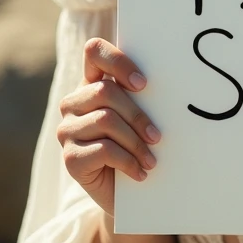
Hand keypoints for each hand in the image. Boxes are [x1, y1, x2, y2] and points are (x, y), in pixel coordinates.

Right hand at [56, 37, 161, 216]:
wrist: (127, 191)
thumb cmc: (137, 144)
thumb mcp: (139, 115)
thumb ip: (142, 94)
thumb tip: (176, 78)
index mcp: (92, 82)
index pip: (94, 51)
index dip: (118, 61)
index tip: (144, 84)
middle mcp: (74, 103)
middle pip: (105, 91)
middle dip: (138, 115)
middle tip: (158, 136)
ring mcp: (67, 130)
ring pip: (106, 120)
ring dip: (136, 142)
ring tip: (152, 159)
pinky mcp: (69, 157)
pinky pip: (103, 150)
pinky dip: (128, 161)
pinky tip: (140, 172)